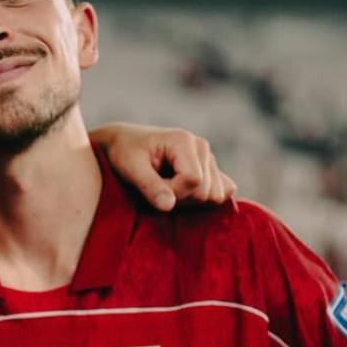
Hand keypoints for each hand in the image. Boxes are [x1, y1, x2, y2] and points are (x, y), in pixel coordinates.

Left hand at [93, 123, 235, 210]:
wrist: (124, 143)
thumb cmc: (124, 152)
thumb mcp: (130, 168)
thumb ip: (149, 186)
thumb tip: (169, 206)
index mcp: (183, 141)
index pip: (193, 181)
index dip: (172, 192)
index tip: (150, 188)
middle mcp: (201, 147)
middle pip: (206, 191)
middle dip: (179, 198)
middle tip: (155, 188)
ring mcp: (209, 158)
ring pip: (215, 196)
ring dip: (188, 200)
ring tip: (165, 188)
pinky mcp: (211, 170)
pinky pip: (222, 194)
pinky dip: (201, 201)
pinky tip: (180, 191)